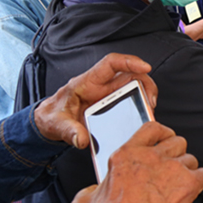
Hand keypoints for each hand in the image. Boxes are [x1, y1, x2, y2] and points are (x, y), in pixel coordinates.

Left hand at [34, 53, 157, 149]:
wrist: (51, 121)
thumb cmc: (53, 116)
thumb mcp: (55, 124)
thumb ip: (68, 131)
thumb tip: (82, 140)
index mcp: (87, 82)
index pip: (110, 64)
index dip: (129, 62)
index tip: (145, 67)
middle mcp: (101, 85)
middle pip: (130, 74)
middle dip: (146, 83)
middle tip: (151, 101)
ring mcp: (109, 93)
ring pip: (135, 85)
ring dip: (146, 94)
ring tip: (149, 110)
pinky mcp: (114, 103)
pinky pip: (132, 98)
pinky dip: (141, 104)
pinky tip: (144, 116)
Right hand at [69, 122, 202, 202]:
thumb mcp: (84, 202)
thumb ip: (90, 190)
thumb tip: (93, 192)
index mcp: (127, 154)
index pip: (152, 128)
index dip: (161, 133)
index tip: (163, 139)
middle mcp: (152, 157)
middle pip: (177, 141)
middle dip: (175, 153)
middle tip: (170, 167)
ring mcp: (173, 168)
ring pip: (190, 159)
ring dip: (186, 170)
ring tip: (177, 185)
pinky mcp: (188, 184)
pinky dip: (199, 182)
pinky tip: (189, 191)